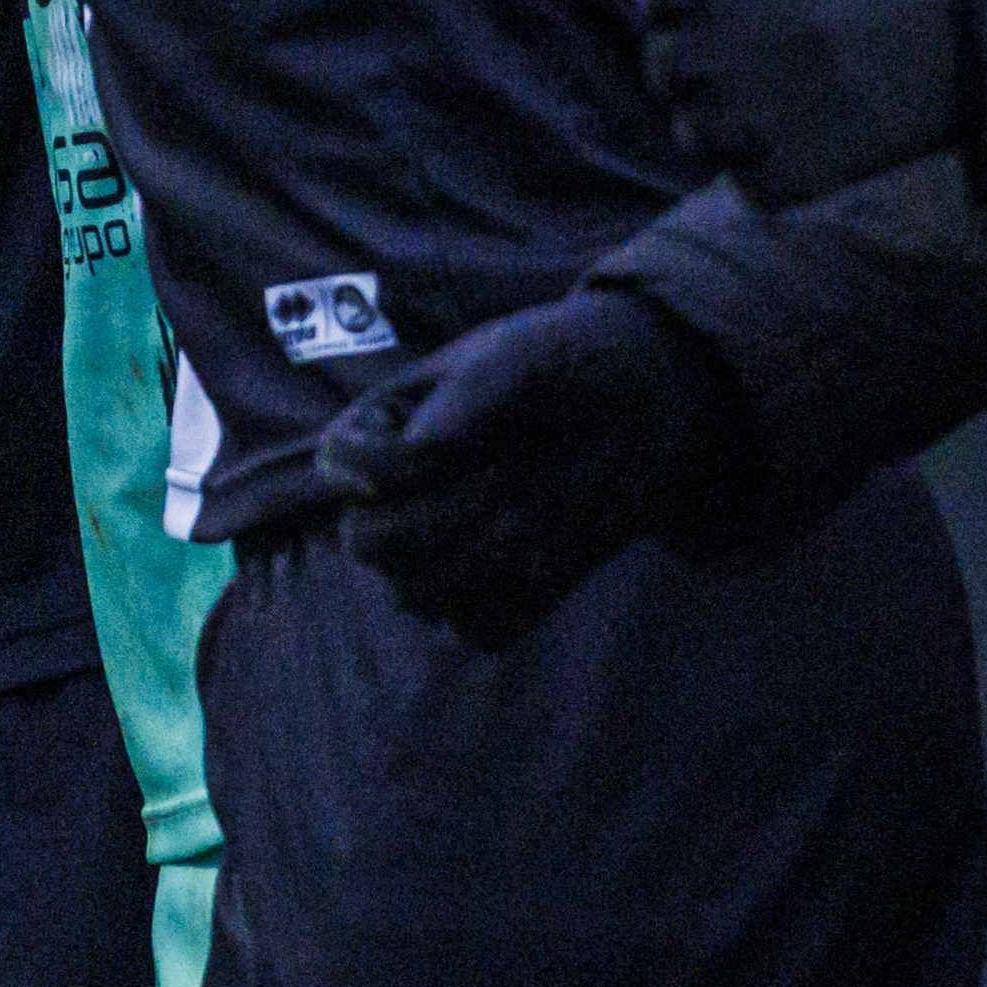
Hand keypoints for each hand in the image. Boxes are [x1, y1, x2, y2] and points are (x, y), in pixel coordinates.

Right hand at [318, 285, 747, 646]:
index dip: (384, 466)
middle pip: (366, 542)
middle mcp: (403, 494)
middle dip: (436, 515)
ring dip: (478, 556)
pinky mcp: (503, 595)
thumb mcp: (522, 355)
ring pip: (415, 594)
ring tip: (533, 505)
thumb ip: (470, 394)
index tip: (455, 439)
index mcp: (388, 425)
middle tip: (508, 470)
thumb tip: (421, 446)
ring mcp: (450, 550)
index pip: (339, 464)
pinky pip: (479, 631)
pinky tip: (550, 553)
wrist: (648, 402)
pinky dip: (514, 603)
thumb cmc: (572, 361)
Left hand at [636, 0, 968, 205]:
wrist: (974, 27)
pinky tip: (818, 141)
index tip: (711, 10)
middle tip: (746, 69)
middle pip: (662, 70)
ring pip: (694, 133)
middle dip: (693, 70)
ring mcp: (740, 117)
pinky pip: (748, 182)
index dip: (679, 7)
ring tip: (784, 107)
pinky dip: (772, 170)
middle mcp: (709, 48)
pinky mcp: (781, 177)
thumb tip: (693, 7)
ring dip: (725, 124)